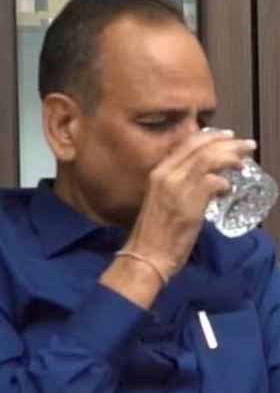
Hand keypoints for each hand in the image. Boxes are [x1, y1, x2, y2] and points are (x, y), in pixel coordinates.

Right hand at [103, 130, 256, 309]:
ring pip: (210, 160)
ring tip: (243, 164)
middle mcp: (167, 174)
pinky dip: (224, 183)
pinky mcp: (190, 202)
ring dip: (231, 158)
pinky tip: (227, 190)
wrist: (146, 255)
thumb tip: (205, 177)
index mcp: (158, 172)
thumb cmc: (152, 233)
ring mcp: (178, 187)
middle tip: (246, 146)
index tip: (227, 137)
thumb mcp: (161, 199)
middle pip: (202, 148)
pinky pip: (214, 182)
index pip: (188, 144)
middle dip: (229, 144)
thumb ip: (178, 184)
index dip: (211, 137)